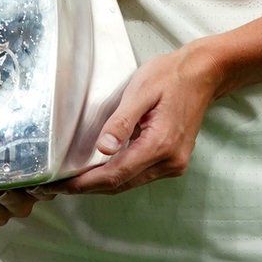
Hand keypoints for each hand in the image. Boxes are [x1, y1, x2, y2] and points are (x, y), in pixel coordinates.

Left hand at [52, 40, 223, 196]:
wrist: (203, 74)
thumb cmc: (170, 76)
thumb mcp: (140, 92)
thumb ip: (121, 122)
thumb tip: (103, 148)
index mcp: (160, 145)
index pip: (116, 174)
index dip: (87, 182)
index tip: (62, 185)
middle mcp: (170, 162)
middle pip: (122, 183)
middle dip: (90, 187)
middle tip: (59, 186)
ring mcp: (174, 164)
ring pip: (131, 181)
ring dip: (103, 183)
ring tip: (74, 179)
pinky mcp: (173, 160)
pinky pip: (140, 174)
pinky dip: (118, 174)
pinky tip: (99, 169)